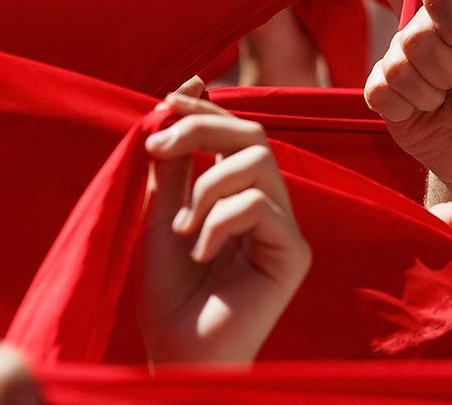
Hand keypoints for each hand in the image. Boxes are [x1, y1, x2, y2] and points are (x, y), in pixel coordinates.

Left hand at [139, 93, 309, 364]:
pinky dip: (219, 220)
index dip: (204, 108)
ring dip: (206, 185)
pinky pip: (260, 205)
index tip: (167, 100)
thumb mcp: (161, 215)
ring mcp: (286, 229)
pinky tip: (200, 253)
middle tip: (156, 147)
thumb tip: (176, 98)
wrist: (177, 352)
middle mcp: (270, 205)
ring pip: (258, 162)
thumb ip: (172, 164)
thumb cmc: (169, 294)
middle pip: (252, 135)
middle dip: (200, 129)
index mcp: (240, 194)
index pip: (234, 132)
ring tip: (181, 227)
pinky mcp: (294, 254)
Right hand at [365, 0, 451, 187]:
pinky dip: (407, 109)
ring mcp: (400, 59)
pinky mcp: (382, 90)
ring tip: (448, 99)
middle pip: (415, 33)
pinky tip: (424, 113)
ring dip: (431, 93)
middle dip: (448, 68)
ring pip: (398, 65)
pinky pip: (379, 91)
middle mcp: (425, 30)